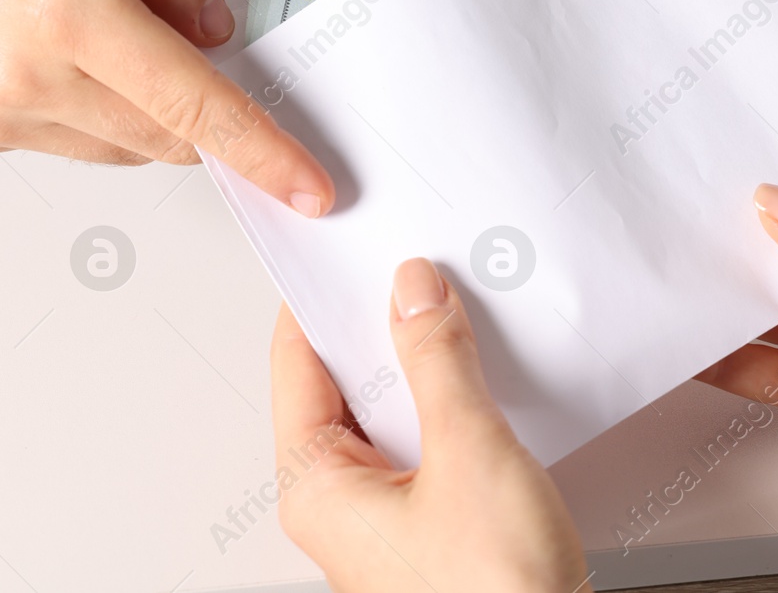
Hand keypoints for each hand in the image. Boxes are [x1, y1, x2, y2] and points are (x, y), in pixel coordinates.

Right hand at [0, 0, 332, 213]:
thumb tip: (215, 33)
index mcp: (63, 8)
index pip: (192, 105)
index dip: (262, 152)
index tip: (312, 188)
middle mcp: (26, 80)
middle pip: (165, 132)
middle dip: (191, 95)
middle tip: (150, 12)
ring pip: (122, 144)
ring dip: (138, 101)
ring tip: (75, 11)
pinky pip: (70, 141)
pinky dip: (88, 104)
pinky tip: (37, 38)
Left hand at [270, 258, 584, 591]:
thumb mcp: (469, 454)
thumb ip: (439, 362)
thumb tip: (413, 294)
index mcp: (316, 486)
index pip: (297, 363)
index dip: (319, 300)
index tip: (342, 250)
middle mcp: (339, 505)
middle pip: (342, 385)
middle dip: (380, 327)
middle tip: (410, 269)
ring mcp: (386, 518)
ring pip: (390, 414)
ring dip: (422, 366)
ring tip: (452, 313)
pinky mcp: (432, 527)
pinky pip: (425, 444)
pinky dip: (448, 405)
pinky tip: (480, 378)